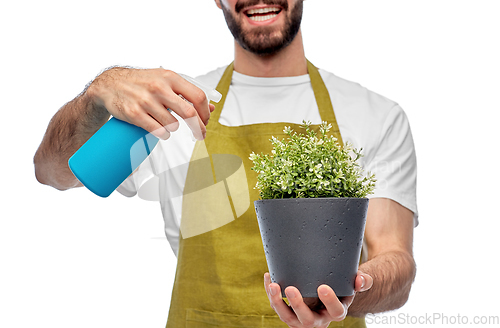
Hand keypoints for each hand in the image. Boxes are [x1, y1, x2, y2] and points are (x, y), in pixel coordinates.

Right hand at [87, 67, 214, 139]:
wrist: (110, 84)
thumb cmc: (142, 83)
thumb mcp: (165, 81)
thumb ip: (186, 93)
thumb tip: (211, 108)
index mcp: (170, 77)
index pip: (197, 96)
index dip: (205, 113)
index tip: (206, 121)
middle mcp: (159, 87)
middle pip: (189, 113)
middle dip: (198, 128)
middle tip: (200, 135)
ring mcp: (146, 101)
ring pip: (173, 125)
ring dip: (174, 129)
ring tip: (167, 124)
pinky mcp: (134, 114)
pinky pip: (158, 131)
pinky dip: (163, 134)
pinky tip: (161, 130)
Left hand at [264, 271, 372, 327]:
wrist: (327, 292)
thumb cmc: (341, 286)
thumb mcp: (351, 284)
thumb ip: (362, 281)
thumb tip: (360, 279)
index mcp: (336, 312)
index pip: (336, 311)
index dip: (329, 301)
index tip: (322, 287)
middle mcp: (318, 320)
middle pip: (307, 319)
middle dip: (297, 305)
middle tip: (291, 289)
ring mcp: (301, 319)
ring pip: (288, 317)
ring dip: (278, 303)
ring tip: (273, 286)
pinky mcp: (289, 313)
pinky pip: (277, 307)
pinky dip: (271, 293)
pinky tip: (269, 277)